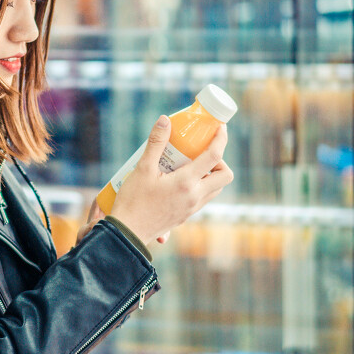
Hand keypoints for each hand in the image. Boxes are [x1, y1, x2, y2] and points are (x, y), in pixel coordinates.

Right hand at [89, 115, 232, 247]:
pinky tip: (180, 181)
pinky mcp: (186, 216)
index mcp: (187, 182)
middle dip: (220, 161)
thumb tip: (165, 120)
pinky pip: (204, 198)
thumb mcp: (142, 168)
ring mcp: (192, 208)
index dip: (220, 138)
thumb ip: (156, 143)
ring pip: (216, 189)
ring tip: (190, 166)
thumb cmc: (133, 201)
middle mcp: (195, 196)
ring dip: (211, 175)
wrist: (128, 233)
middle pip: (225, 176)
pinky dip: (200, 186)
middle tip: (201, 153)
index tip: (219, 128)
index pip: (214, 156)